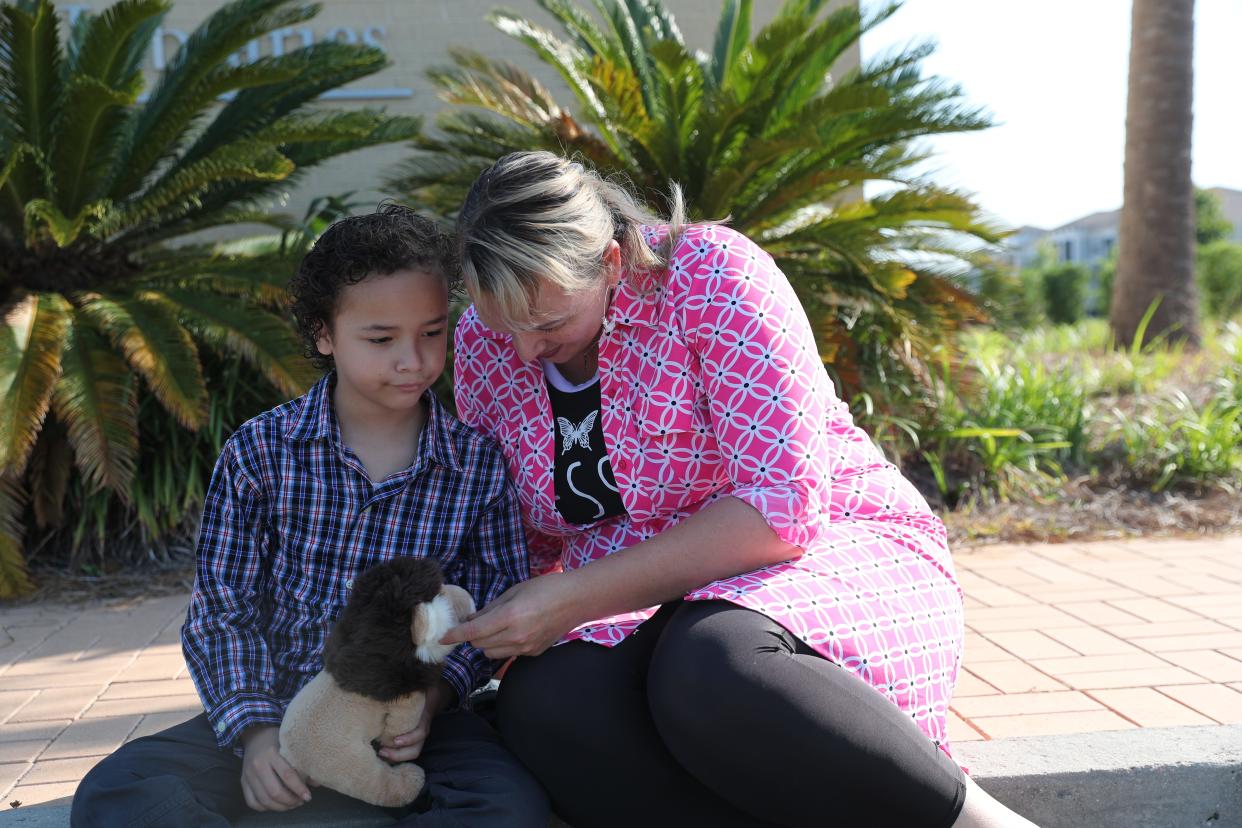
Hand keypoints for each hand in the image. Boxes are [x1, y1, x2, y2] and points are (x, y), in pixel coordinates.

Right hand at [240, 726, 312, 811]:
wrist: (256, 735)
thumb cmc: (278, 740)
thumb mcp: (291, 746)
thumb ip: (303, 764)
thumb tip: (317, 783)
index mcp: (272, 753)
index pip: (287, 775)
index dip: (299, 789)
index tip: (308, 797)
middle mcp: (258, 765)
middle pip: (274, 791)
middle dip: (290, 801)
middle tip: (300, 802)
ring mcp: (248, 775)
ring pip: (264, 800)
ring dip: (280, 807)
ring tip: (291, 805)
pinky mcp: (243, 782)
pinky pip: (252, 802)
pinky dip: (265, 808)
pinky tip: (276, 805)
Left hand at [377, 678, 454, 762]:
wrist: (434, 693)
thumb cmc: (423, 689)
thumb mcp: (420, 686)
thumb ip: (410, 687)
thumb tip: (393, 682)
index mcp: (424, 718)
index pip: (420, 733)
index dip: (409, 739)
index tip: (395, 740)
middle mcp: (421, 730)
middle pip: (415, 750)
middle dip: (399, 754)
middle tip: (381, 750)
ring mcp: (416, 735)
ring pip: (410, 753)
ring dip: (395, 756)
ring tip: (380, 752)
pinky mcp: (410, 736)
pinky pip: (405, 750)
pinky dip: (394, 752)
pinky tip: (380, 750)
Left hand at [439, 573, 580, 658]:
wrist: (576, 601)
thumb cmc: (546, 588)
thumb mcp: (514, 591)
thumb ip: (491, 608)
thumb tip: (472, 620)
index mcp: (510, 616)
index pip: (474, 632)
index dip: (455, 635)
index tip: (442, 638)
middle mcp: (516, 636)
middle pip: (479, 645)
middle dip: (472, 636)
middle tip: (477, 622)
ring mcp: (526, 647)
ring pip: (491, 653)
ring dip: (485, 643)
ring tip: (495, 628)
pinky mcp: (533, 653)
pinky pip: (508, 653)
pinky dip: (502, 645)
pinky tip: (512, 632)